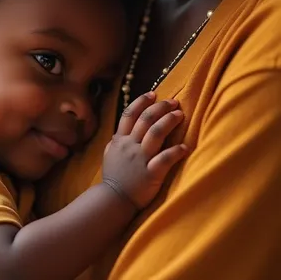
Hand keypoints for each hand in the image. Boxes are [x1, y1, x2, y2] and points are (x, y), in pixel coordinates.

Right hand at [102, 92, 187, 210]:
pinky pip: (165, 159)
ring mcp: (140, 159)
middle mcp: (129, 145)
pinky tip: (185, 147)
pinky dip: (176, 151)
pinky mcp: (150, 173)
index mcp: (120, 140)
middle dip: (160, 107)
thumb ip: (116, 142)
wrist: (113, 201)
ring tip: (180, 115)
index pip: (130, 114)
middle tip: (174, 102)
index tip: (154, 94)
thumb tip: (121, 131)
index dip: (142, 101)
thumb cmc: (114, 178)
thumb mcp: (109, 154)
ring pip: (155, 133)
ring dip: (169, 121)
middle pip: (146, 119)